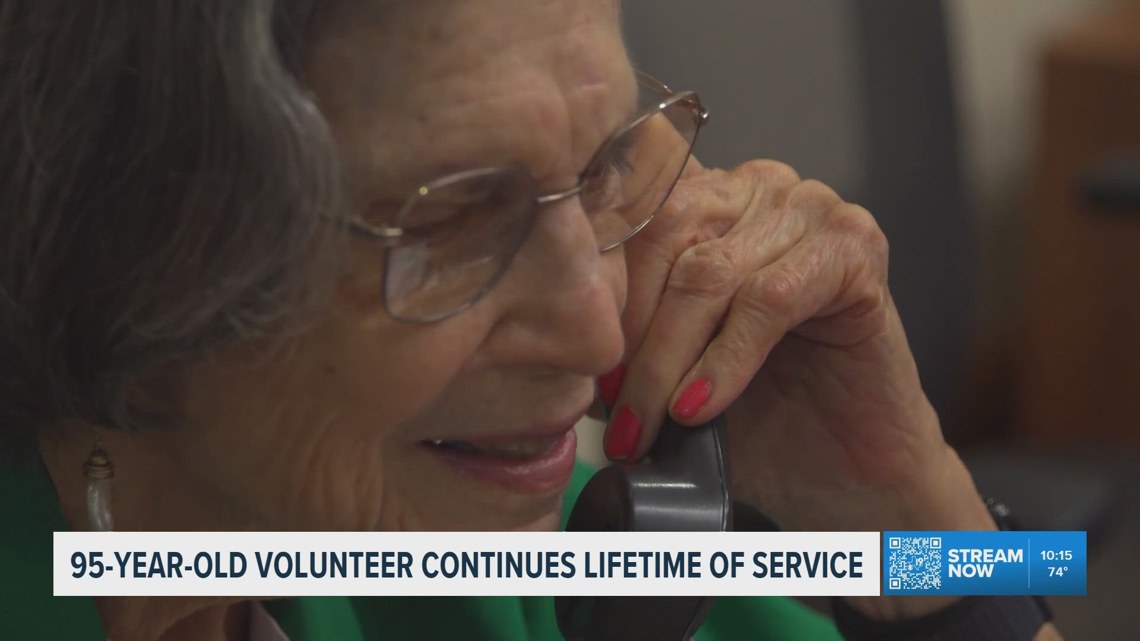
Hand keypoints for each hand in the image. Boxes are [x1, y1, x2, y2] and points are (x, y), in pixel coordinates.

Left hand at [605, 158, 992, 538]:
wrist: (841, 467)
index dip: (595, 289)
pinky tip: (701, 406)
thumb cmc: (754, 414)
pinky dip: (726, 360)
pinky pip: (771, 299)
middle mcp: (753, 187)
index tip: (572, 365)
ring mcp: (809, 208)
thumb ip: (619, 341)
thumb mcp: (666, 372)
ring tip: (648, 424)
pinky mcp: (855, 249)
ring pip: (710, 272)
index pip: (626, 212)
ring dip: (669, 359)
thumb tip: (556, 347)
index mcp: (702, 198)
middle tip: (614, 413)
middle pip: (664, 238)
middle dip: (630, 336)